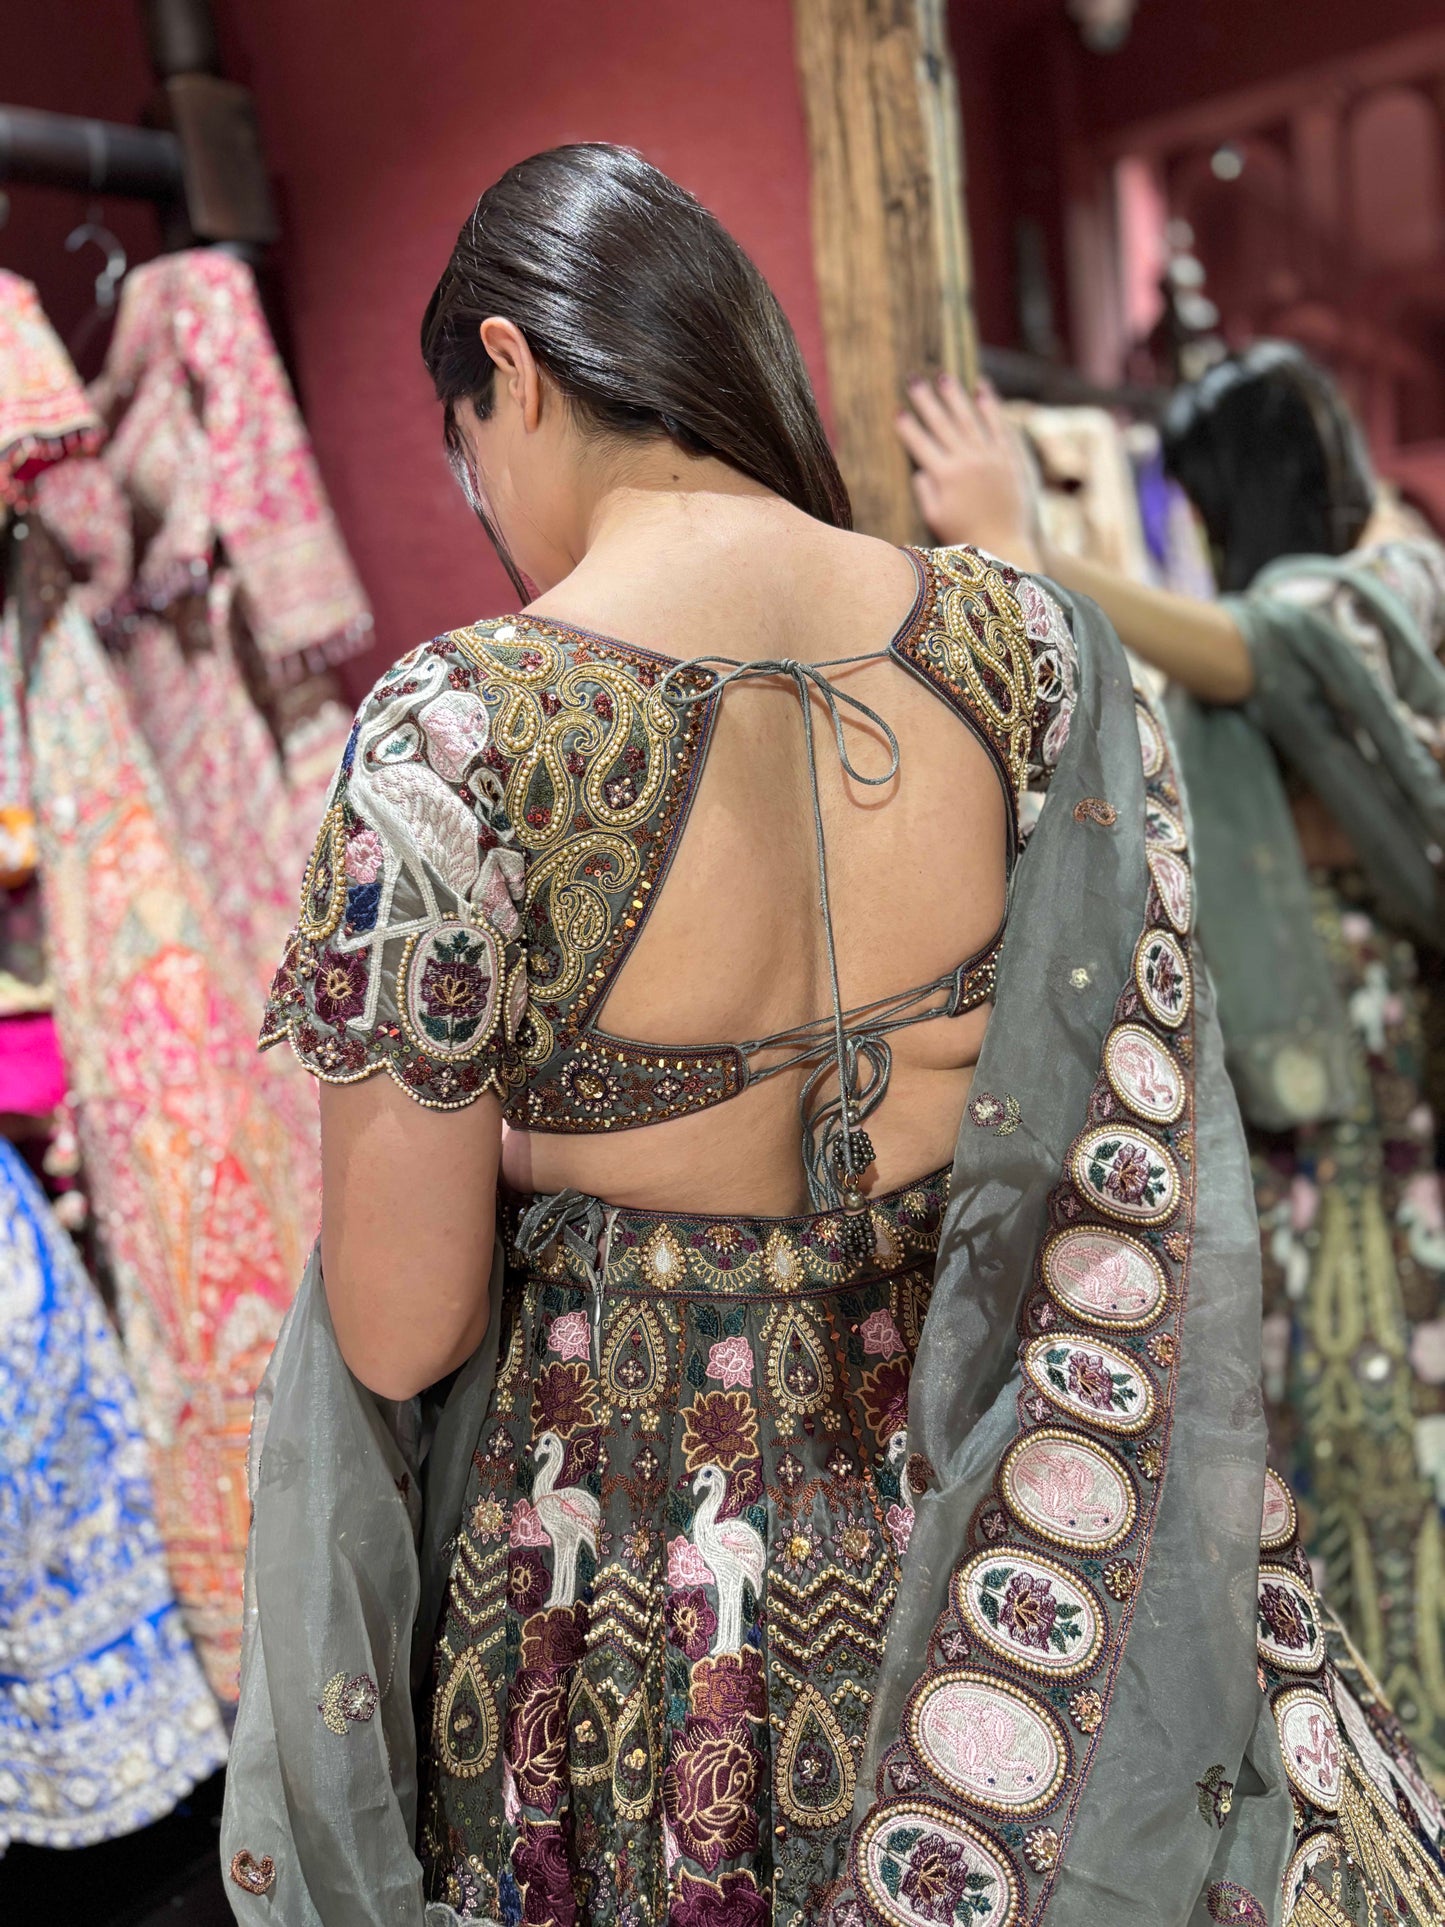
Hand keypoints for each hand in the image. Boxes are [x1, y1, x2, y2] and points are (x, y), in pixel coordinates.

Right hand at [896, 376, 1042, 570]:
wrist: (1007, 546)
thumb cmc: (965, 537)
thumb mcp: (935, 519)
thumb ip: (925, 491)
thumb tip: (920, 469)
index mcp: (945, 476)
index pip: (921, 444)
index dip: (907, 427)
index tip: (897, 411)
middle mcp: (968, 460)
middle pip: (943, 424)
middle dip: (926, 401)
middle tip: (914, 380)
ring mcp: (992, 456)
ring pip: (970, 418)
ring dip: (955, 395)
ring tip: (944, 377)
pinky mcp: (1011, 457)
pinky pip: (999, 425)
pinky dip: (990, 406)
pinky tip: (981, 390)